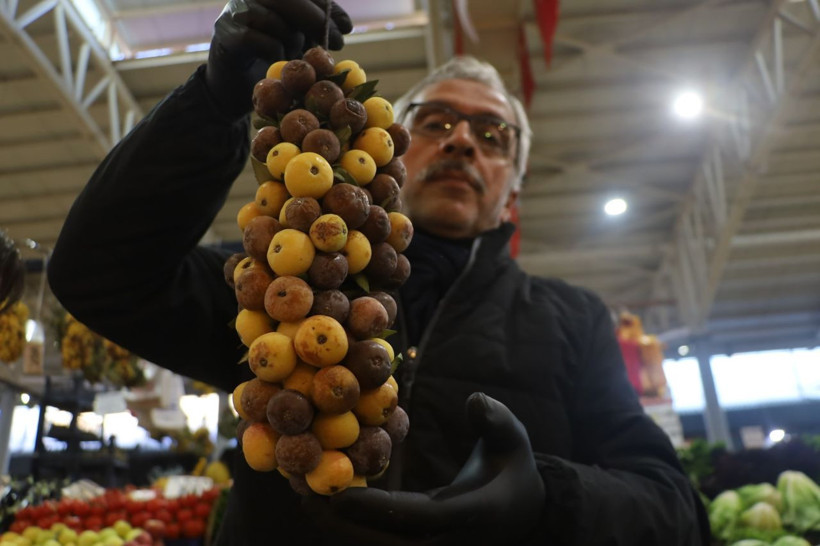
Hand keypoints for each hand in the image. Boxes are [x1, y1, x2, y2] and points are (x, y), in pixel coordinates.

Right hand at [206, 0, 351, 116]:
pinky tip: (278, 61)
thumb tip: (342, 25)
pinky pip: (259, 40)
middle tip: (338, 42)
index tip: (347, 27)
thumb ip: (311, 28)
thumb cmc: (267, 62)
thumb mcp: (295, 40)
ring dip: (293, 41)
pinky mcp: (225, 34)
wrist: (232, 87)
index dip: (326, 6)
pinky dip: (275, 53)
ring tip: (296, 56)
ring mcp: (234, 12)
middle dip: (316, 19)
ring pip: (274, 20)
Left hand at [305, 392, 545, 544]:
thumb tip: (474, 401)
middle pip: (385, 544)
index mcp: (470, 515)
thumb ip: (495, 420)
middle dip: (341, 524)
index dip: (376, 509)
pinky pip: (380, 542)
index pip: (418, 518)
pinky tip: (327, 503)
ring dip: (340, 527)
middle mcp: (446, 541)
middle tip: (305, 495)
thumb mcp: (513, 438)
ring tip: (305, 497)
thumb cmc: (514, 468)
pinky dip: (352, 526)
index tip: (338, 495)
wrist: (521, 511)